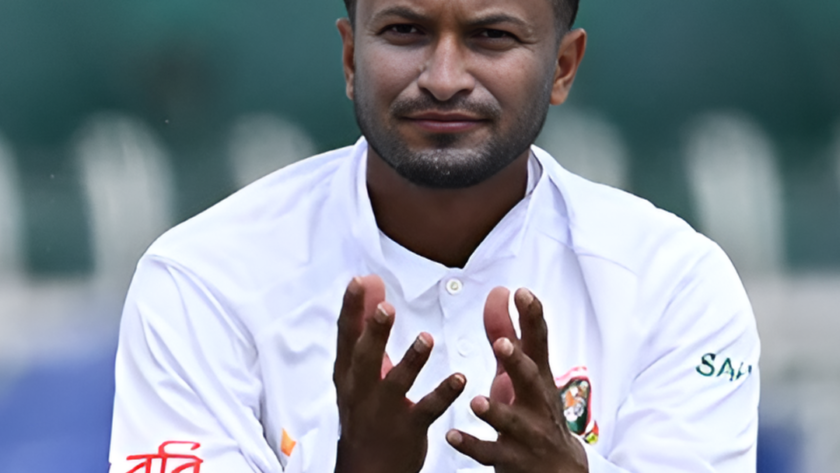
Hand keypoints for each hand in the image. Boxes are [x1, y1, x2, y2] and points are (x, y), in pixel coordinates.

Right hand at [333, 275, 465, 472]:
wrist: (368, 467)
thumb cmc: (364, 408)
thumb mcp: (358, 368)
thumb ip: (366, 324)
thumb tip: (369, 282)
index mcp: (348, 372)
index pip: (346, 336)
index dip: (351, 309)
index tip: (358, 281)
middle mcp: (362, 390)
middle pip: (365, 359)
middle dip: (374, 333)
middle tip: (386, 308)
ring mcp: (384, 410)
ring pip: (397, 384)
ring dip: (411, 361)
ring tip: (426, 338)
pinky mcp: (408, 429)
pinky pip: (428, 410)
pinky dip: (444, 394)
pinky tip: (460, 378)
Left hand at [445, 287, 587, 472]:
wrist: (558, 468)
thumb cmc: (534, 409)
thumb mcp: (522, 371)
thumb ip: (508, 331)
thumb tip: (501, 291)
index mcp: (537, 376)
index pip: (538, 342)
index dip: (532, 317)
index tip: (523, 293)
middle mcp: (536, 401)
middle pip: (530, 379)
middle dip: (518, 361)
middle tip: (502, 344)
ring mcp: (526, 432)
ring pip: (511, 421)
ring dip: (495, 411)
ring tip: (476, 402)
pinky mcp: (511, 457)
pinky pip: (490, 452)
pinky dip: (472, 445)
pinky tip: (452, 436)